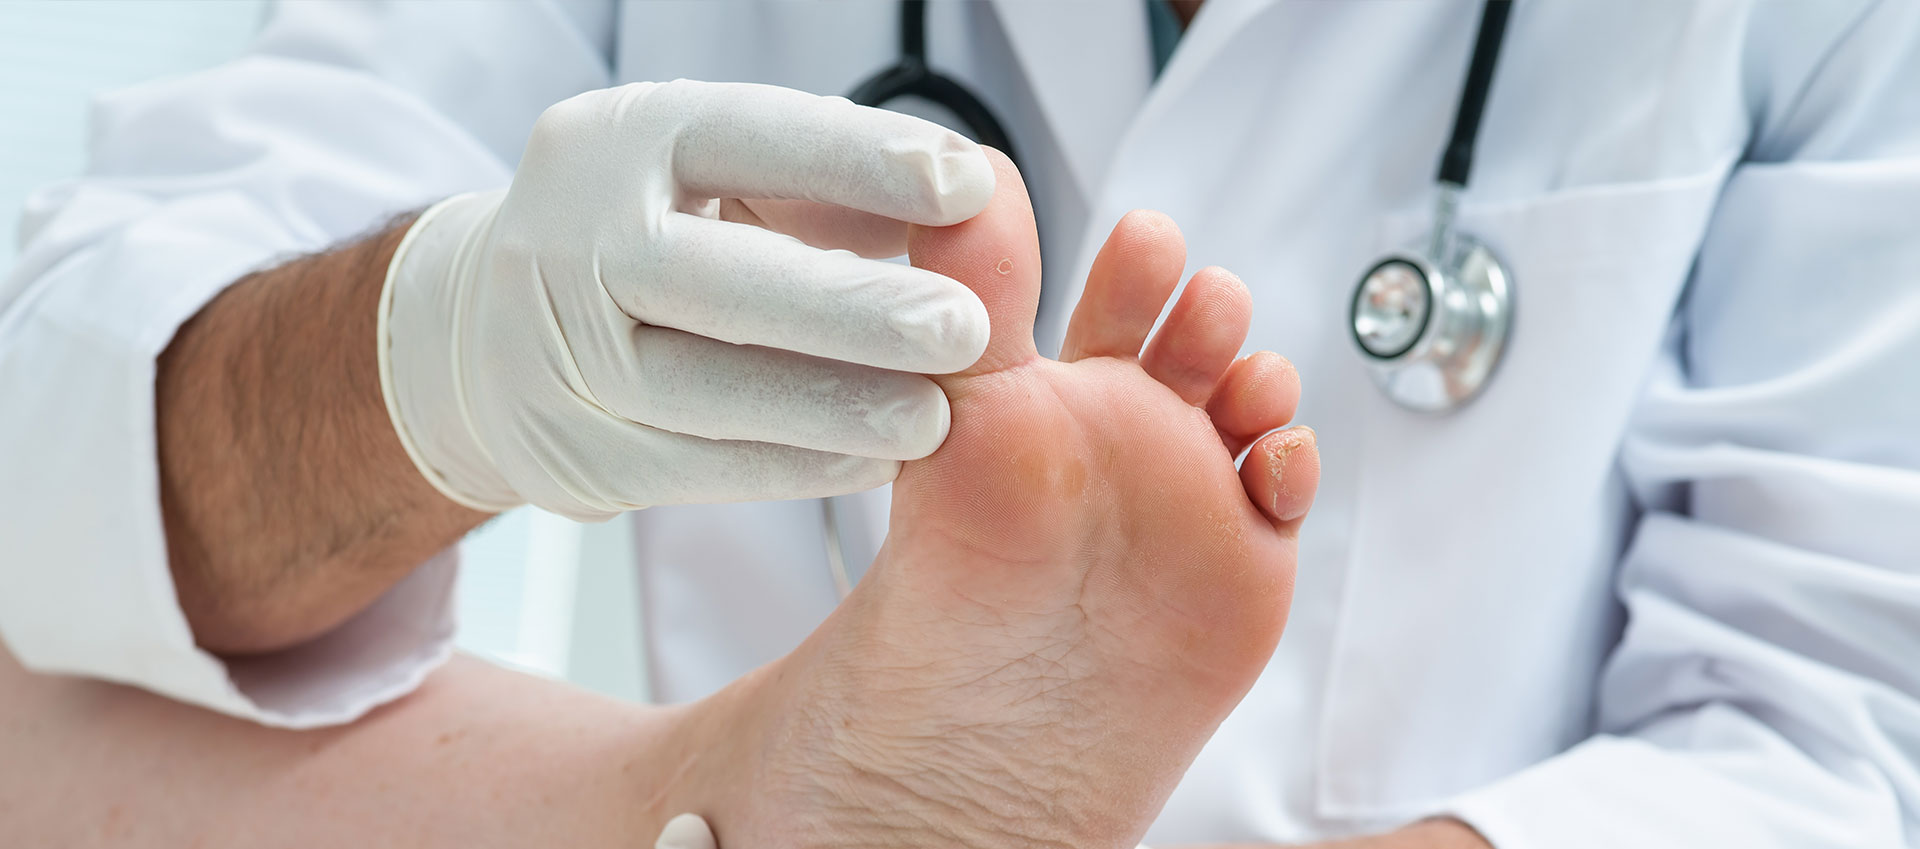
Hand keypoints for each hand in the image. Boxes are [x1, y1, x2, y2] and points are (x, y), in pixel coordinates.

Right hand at [380, 80, 994, 519]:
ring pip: (698, 387)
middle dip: (848, 307)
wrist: (485, 332)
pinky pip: (689, 467)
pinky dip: (788, 468)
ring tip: (930, 420)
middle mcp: (572, 234)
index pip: (747, 137)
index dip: (858, 162)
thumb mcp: (722, 182)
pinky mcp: (568, 447)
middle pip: (714, 277)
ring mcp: (555, 349)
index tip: (967, 192)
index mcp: (624, 140)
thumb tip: (971, 208)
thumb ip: (831, 191)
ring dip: (826, 407)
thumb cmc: (654, 238)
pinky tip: (869, 465)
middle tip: (963, 329)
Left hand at [639, 152, 1315, 846]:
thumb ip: (976, 294)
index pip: (1119, 302)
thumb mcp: (966, 404)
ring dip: (1265, 377)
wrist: (1006, 708)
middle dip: (1213, 315)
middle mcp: (1134, 433)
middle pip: (1203, 341)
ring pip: (1258, 403)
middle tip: (1200, 308)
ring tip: (1237, 388)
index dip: (1140, 267)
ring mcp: (1193, 489)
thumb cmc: (966, 560)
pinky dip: (1294, 464)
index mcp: (1067, 391)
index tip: (1147, 241)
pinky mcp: (1243, 551)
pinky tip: (1267, 466)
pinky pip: (1289, 487)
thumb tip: (970, 179)